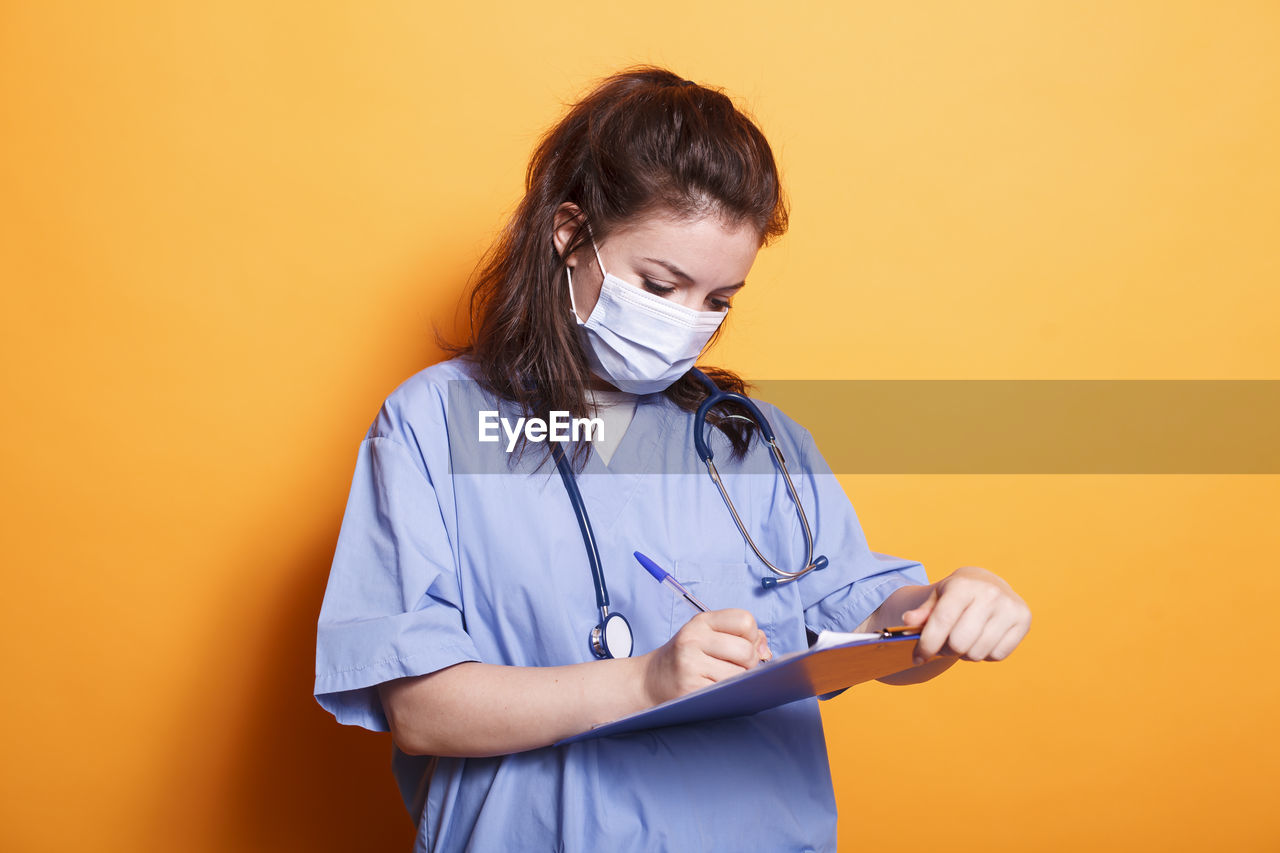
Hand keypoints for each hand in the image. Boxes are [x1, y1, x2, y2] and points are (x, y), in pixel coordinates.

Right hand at [641, 609, 771, 705]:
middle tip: (734, 668)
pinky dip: (728, 693)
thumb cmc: (686, 657)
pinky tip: (716, 690)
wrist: (650, 681)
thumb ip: (740, 636)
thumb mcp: (707, 636)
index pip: (745, 621)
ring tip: (724, 680)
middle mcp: (693, 639)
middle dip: (749, 663)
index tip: (742, 645)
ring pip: (740, 674)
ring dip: (739, 681)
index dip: (752, 636)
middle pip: (747, 650)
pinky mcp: (690, 688)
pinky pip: (727, 691)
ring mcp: (690, 664)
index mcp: (701, 622)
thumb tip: (765, 651)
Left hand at [901, 566, 1030, 664]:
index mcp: (964, 585)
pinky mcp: (1024, 620)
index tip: (918, 657)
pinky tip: (981, 640)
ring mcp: (1010, 607)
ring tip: (963, 640)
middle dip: (946, 650)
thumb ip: (922, 612)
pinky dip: (985, 654)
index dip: (927, 644)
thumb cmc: (957, 594)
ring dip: (965, 654)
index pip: (942, 622)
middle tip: (944, 645)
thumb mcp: (936, 597)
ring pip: (978, 652)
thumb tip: (908, 621)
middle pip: (959, 643)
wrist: (988, 583)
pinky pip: (997, 655)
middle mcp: (990, 593)